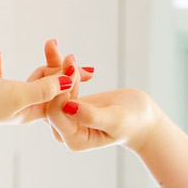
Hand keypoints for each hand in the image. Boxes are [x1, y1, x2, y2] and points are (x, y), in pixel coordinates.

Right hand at [0, 49, 66, 129]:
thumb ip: (43, 88)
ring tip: (48, 48)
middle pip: (46, 88)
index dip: (72, 80)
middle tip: (70, 54)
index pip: (58, 95)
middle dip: (58, 71)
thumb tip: (69, 80)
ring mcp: (0, 100)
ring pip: (26, 82)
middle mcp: (19, 107)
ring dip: (37, 68)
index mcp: (30, 111)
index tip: (86, 68)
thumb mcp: (18, 94)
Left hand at [34, 38, 161, 152]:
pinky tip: (57, 48)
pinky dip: (58, 67)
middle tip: (70, 58)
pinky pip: (56, 84)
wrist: (138, 115)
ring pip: (50, 90)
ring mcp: (64, 117)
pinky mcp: (66, 103)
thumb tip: (67, 107)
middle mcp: (65, 130)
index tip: (72, 70)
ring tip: (60, 49)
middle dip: (57, 78)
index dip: (60, 92)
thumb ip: (92, 116)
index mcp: (75, 140)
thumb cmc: (131, 121)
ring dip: (55, 69)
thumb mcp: (115, 119)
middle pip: (48, 101)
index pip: (55, 114)